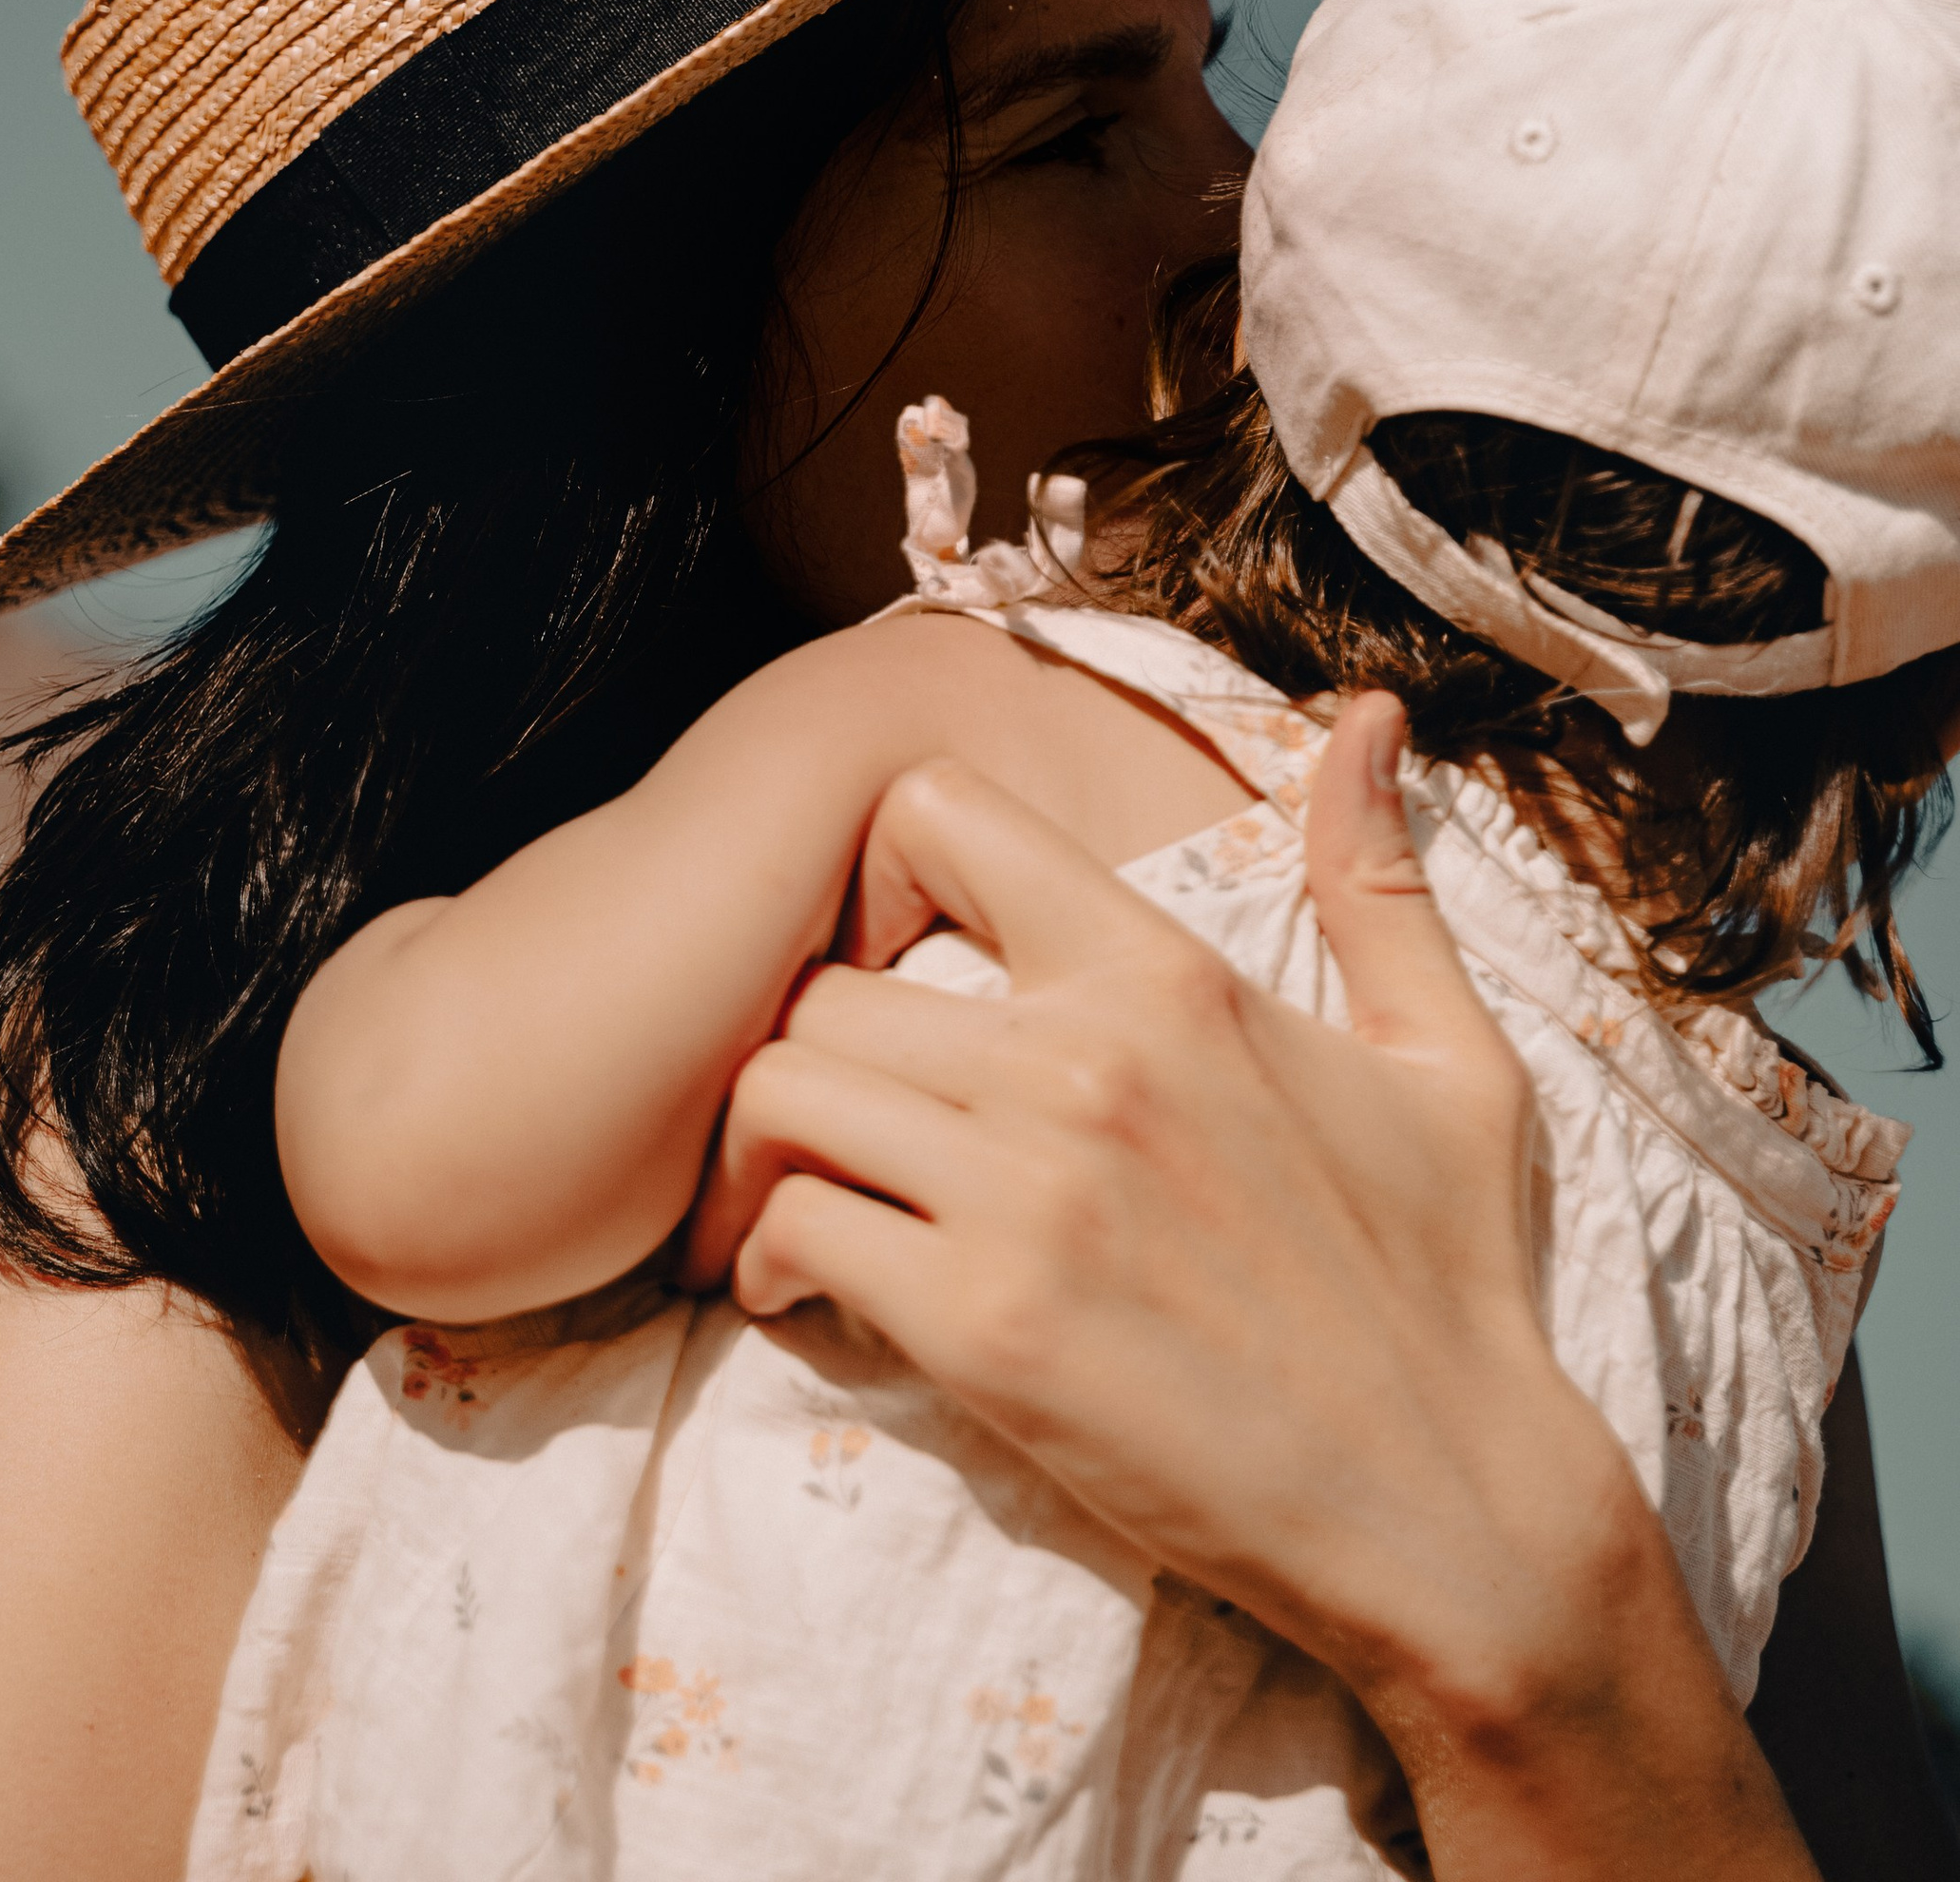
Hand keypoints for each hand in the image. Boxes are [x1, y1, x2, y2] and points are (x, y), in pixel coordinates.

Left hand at [690, 696, 1816, 1881]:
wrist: (1454, 1513)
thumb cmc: (1449, 1285)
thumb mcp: (1446, 1056)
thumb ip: (1375, 877)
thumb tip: (1366, 713)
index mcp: (1167, 975)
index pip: (936, 817)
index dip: (887, 869)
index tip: (890, 947)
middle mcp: (1080, 1061)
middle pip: (824, 982)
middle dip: (814, 1046)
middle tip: (831, 1115)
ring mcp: (1024, 1193)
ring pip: (785, 1094)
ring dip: (773, 1151)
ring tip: (804, 1200)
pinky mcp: (984, 1326)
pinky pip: (795, 1233)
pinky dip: (775, 1260)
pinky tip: (819, 1293)